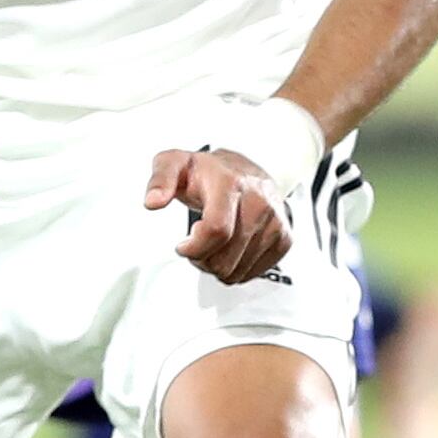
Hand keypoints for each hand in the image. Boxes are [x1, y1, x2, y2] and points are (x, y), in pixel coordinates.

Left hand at [148, 148, 292, 283]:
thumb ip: (159, 180)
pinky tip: (229, 251)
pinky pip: (254, 273)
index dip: (194, 248)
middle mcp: (258, 201)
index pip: (217, 230)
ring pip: (238, 270)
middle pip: (225, 258)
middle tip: (196, 246)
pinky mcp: (284, 237)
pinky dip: (236, 269)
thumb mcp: (175, 164)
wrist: (246, 170)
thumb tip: (153, 202)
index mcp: (230, 183)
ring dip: (218, 267)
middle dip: (202, 260)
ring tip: (212, 247)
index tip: (183, 245)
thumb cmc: (207, 172)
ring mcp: (275, 220)